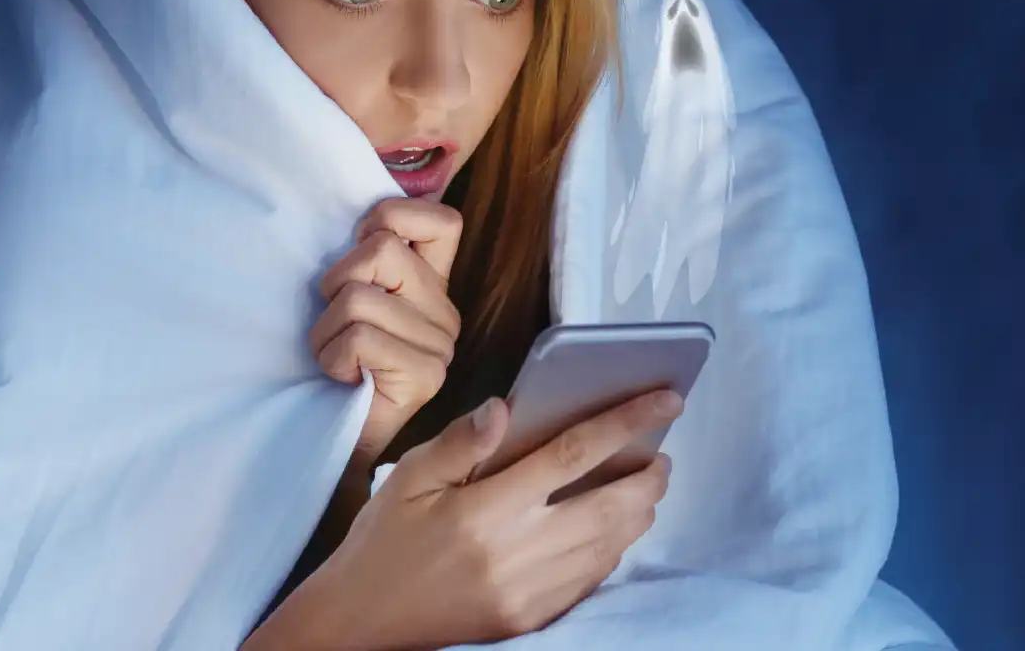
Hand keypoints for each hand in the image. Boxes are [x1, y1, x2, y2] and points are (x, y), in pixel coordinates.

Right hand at [250, 390, 682, 650]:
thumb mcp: (408, 479)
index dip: (626, 422)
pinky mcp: (529, 618)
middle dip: (648, 476)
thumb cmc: (382, 544)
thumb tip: (505, 406)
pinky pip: (589, 580)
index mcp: (485, 510)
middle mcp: (516, 553)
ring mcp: (528, 592)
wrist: (361, 624)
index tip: (664, 400)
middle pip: (609, 507)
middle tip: (661, 452)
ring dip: (637, 512)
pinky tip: (613, 530)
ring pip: (608, 546)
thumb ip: (460, 442)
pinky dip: (612, 549)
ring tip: (646, 485)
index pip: (573, 454)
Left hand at [310, 199, 463, 468]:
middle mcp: (445, 312)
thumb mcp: (347, 294)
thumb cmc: (333, 361)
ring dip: (327, 329)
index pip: (440, 219)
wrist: (333, 440)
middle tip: (337, 324)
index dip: (390, 218)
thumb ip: (365, 256)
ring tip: (337, 357)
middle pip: (381, 250)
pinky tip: (343, 377)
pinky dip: (332, 357)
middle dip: (337, 283)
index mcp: (433, 284)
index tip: (358, 252)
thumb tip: (361, 216)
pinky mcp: (425, 377)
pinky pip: (359, 337)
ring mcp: (440, 346)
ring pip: (361, 297)